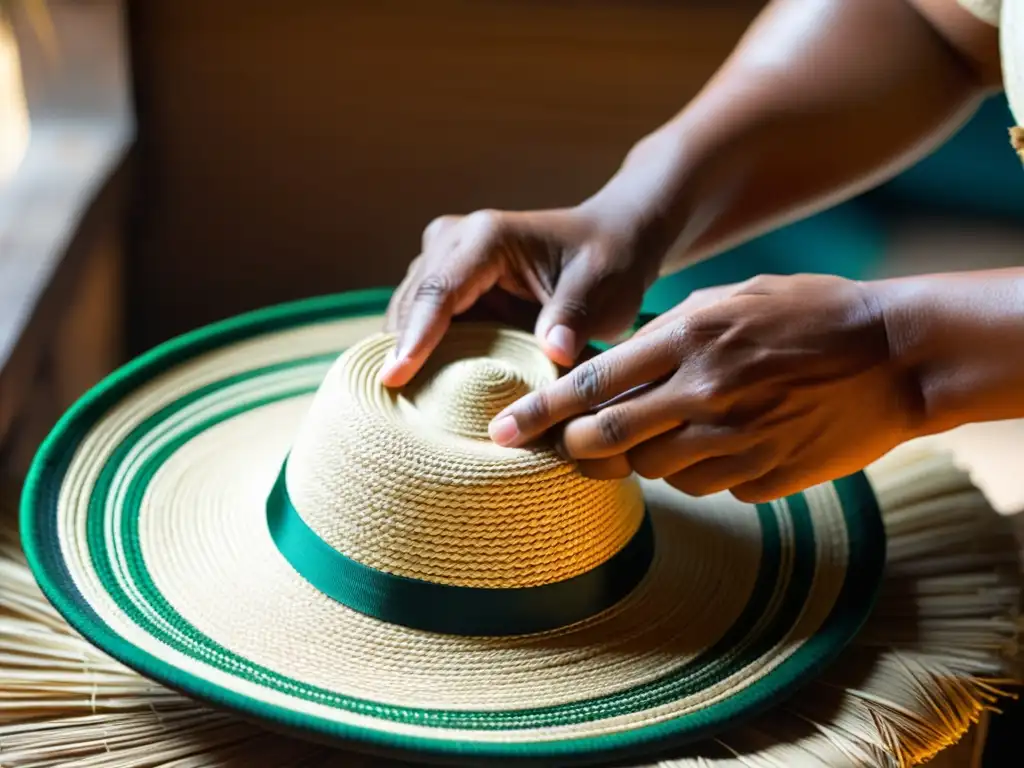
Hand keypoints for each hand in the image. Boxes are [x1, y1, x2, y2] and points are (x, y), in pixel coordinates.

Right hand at [380, 206, 660, 386]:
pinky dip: (418, 354)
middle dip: (401, 354)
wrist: (609, 240)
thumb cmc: (608, 262)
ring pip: (406, 313)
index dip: (415, 337)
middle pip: (411, 303)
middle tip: (395, 412)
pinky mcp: (446, 285)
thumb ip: (574, 317)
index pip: (439, 290)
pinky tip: (419, 392)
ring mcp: (443, 260)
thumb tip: (555, 353)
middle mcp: (454, 241)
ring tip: (401, 410)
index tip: (394, 379)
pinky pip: (418, 322)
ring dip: (405, 356)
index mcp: (487, 238)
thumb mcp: (603, 288)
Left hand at [488, 274, 922, 501]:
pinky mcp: (763, 478)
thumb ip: (665, 336)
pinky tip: (717, 444)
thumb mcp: (728, 300)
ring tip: (660, 431)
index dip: (538, 412)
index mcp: (688, 339)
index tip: (501, 431)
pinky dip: (694, 471)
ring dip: (637, 458)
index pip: (591, 385)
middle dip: (568, 448)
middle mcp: (703, 394)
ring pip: (650, 471)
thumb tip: (609, 375)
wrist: (895, 356)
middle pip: (604, 438)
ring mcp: (735, 442)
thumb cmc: (807, 313)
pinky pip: (704, 487)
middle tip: (555, 448)